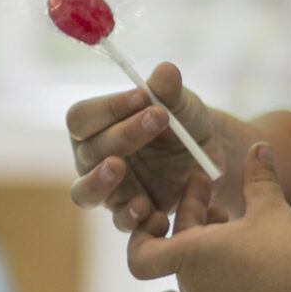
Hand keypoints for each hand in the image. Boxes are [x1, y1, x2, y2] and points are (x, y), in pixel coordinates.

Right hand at [67, 60, 223, 233]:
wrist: (209, 156)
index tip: (143, 96)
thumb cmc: (183, 122)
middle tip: (158, 118)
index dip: (108, 107)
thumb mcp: (182, 104)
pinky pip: (120, 220)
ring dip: (99, 181)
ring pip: (85, 192)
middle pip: (88, 151)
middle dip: (122, 134)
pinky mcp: (129, 213)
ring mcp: (108, 189)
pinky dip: (132, 215)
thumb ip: (169, 91)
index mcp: (94, 126)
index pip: (81, 118)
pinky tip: (149, 208)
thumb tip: (166, 71)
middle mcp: (92, 158)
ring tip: (118, 167)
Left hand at [126, 143, 290, 291]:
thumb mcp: (272, 208)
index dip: (144, 233)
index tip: (166, 214)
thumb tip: (259, 147)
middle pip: (174, 253)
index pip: (142, 251)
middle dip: (191, 223)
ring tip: (224, 232)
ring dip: (196, 255)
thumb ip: (259, 177)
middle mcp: (191, 287)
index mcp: (191, 256)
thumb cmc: (289, 259)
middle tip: (218, 203)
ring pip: (187, 279)